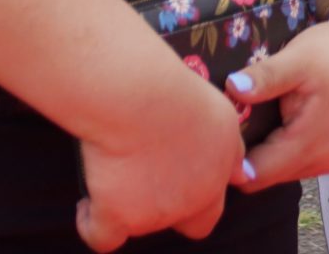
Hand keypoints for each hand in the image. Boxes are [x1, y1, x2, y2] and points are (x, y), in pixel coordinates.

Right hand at [75, 61, 246, 250]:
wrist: (141, 98)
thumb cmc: (179, 92)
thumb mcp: (222, 116)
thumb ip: (232, 150)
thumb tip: (241, 175)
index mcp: (216, 176)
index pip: (211, 210)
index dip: (196, 200)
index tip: (177, 178)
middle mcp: (190, 200)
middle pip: (179, 221)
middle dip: (165, 207)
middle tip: (145, 178)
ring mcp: (153, 214)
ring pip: (140, 224)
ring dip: (128, 205)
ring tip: (113, 173)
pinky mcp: (117, 216)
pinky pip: (102, 237)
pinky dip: (91, 223)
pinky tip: (87, 205)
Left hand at [232, 10, 328, 188]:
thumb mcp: (300, 57)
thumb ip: (264, 78)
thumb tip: (230, 88)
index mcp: (307, 145)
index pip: (252, 176)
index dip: (229, 159)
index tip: (219, 132)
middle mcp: (323, 161)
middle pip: (268, 175)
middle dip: (247, 154)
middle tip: (235, 119)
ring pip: (288, 168)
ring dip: (271, 149)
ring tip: (261, 115)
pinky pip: (307, 158)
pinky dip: (292, 144)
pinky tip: (289, 115)